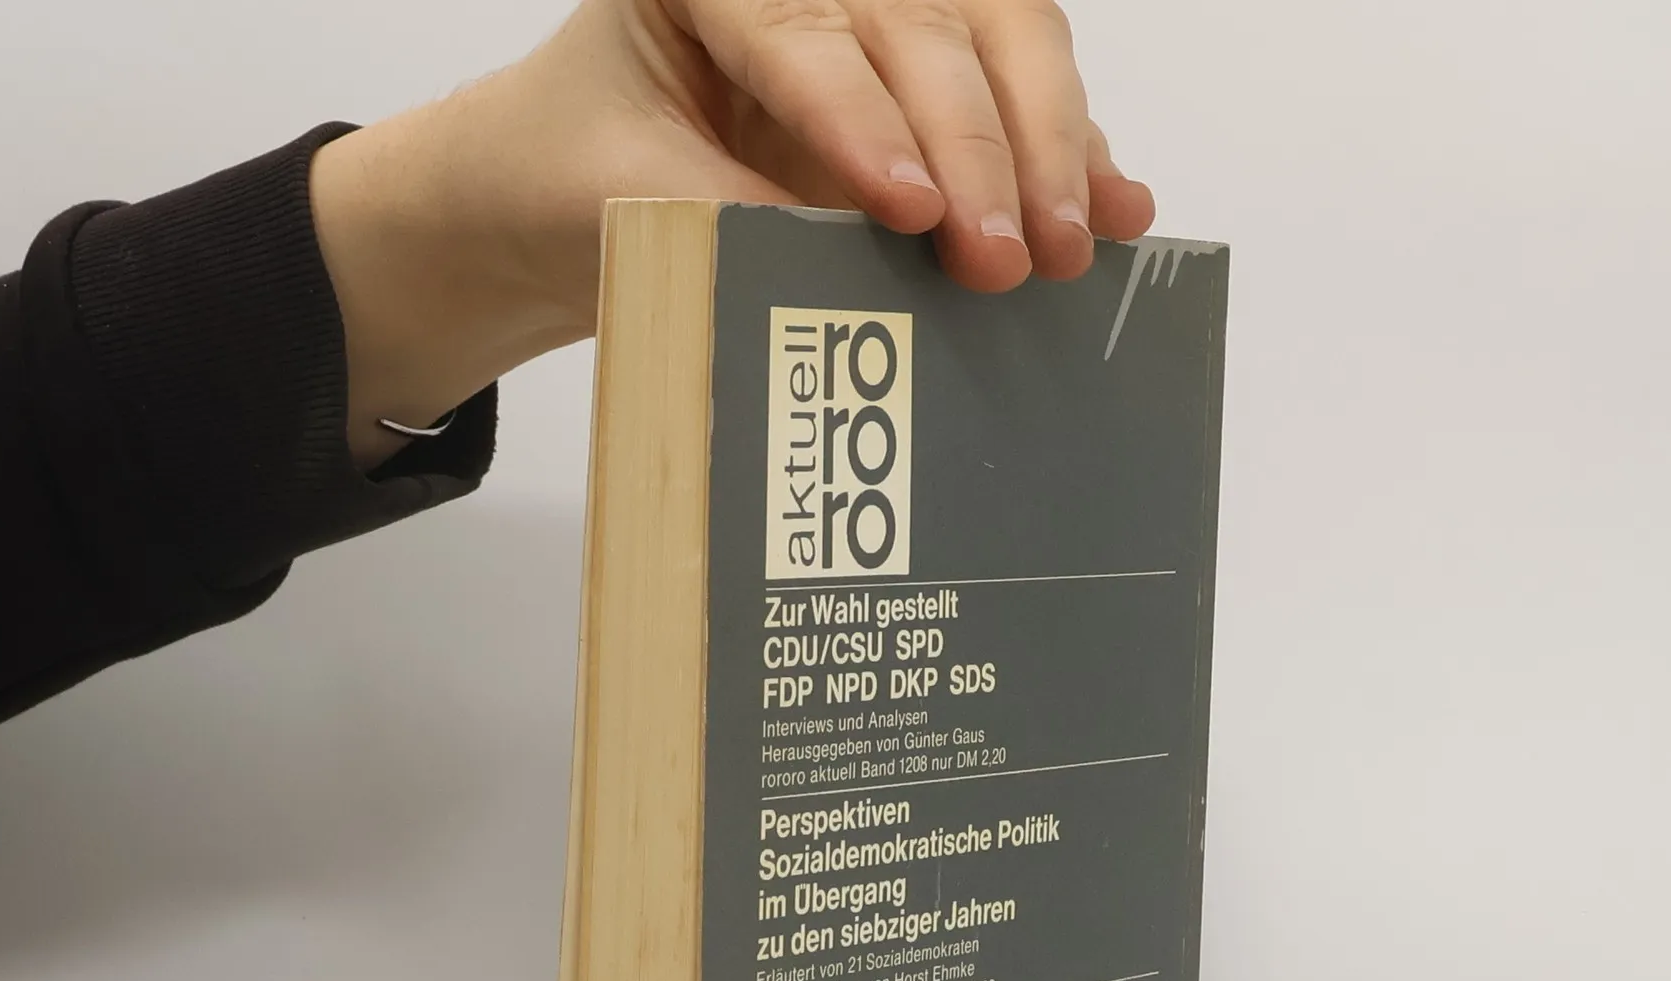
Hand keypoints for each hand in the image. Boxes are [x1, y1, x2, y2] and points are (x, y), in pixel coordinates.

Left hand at [311, 0, 1157, 463]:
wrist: (554, 195)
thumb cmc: (571, 178)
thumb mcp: (630, 202)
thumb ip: (735, 218)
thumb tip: (867, 265)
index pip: (800, 31)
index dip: (860, 119)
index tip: (905, 208)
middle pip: (925, 24)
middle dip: (978, 145)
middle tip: (1007, 254)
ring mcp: (873, 15)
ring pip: (994, 38)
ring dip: (1047, 143)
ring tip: (1074, 241)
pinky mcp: (923, 80)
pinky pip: (1016, 96)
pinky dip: (1071, 152)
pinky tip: (1116, 205)